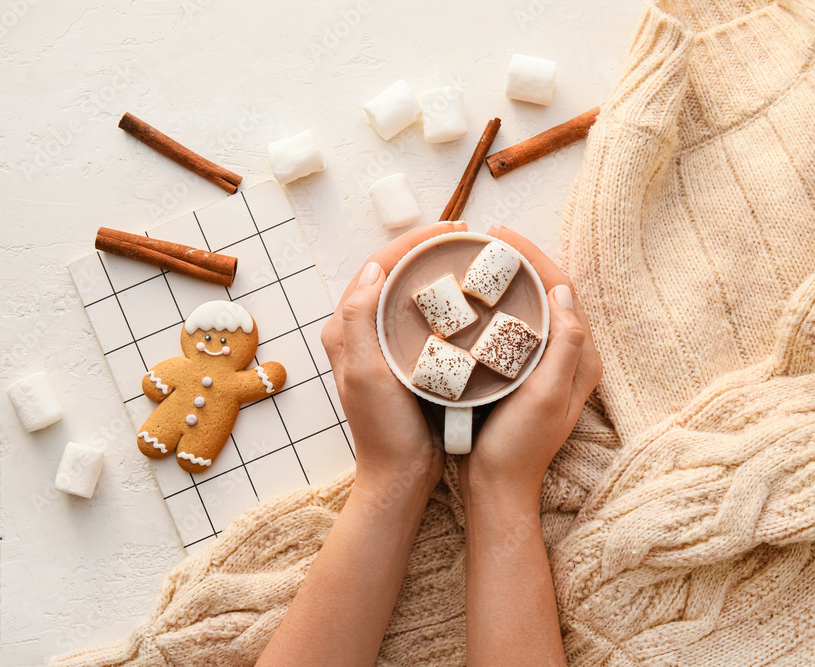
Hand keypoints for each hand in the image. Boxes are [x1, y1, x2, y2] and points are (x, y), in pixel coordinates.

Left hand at [321, 222, 466, 498]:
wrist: (400, 474)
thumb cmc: (383, 428)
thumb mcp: (367, 372)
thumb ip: (361, 319)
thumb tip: (375, 268)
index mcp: (346, 329)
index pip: (377, 267)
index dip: (412, 241)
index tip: (452, 230)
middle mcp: (359, 332)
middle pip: (392, 274)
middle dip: (425, 250)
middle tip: (464, 238)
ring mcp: (382, 346)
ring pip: (407, 294)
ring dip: (434, 272)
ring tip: (468, 260)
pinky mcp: (403, 361)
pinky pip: (421, 318)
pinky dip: (442, 301)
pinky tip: (467, 300)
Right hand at [460, 225, 602, 503]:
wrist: (498, 486)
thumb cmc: (519, 445)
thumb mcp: (546, 395)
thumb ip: (563, 345)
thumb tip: (563, 291)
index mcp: (581, 358)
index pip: (563, 290)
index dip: (535, 257)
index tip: (501, 236)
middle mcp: (570, 357)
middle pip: (551, 293)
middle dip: (524, 261)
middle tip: (489, 239)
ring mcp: (548, 366)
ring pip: (535, 308)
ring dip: (513, 281)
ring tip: (483, 260)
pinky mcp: (527, 375)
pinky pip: (519, 327)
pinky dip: (502, 306)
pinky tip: (478, 300)